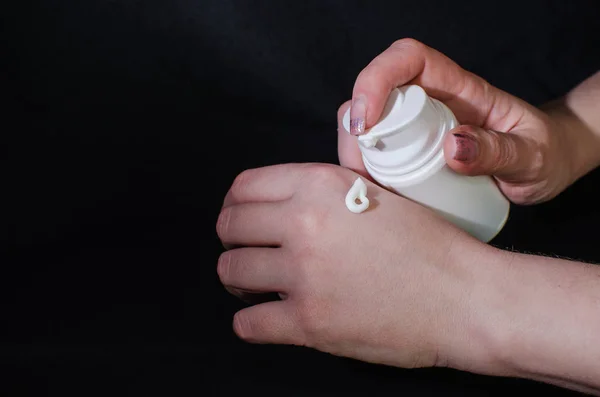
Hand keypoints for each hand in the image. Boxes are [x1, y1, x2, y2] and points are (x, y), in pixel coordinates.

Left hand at [216, 163, 493, 368]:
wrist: (464, 297)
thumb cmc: (431, 244)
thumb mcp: (379, 191)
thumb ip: (328, 184)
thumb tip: (290, 186)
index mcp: (320, 185)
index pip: (245, 187)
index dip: (236, 203)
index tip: (242, 217)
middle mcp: (305, 224)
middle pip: (229, 227)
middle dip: (232, 238)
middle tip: (247, 250)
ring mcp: (304, 275)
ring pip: (231, 271)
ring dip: (238, 278)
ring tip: (255, 283)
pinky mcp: (309, 323)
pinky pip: (248, 323)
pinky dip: (251, 321)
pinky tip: (267, 316)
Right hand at [338, 39, 599, 204]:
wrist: (544, 167)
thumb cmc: (542, 153)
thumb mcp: (532, 155)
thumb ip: (499, 151)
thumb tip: (452, 147)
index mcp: (459, 88)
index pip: (409, 60)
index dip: (377, 79)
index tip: (365, 121)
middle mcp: (431, 103)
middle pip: (374, 94)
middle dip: (354, 127)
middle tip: (360, 169)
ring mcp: (418, 130)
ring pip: (367, 127)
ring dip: (355, 154)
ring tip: (366, 187)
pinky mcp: (412, 156)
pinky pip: (376, 156)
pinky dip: (365, 174)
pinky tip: (375, 196)